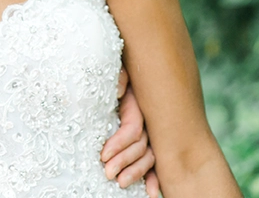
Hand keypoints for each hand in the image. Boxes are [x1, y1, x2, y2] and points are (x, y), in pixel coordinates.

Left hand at [102, 69, 159, 197]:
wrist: (128, 75)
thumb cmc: (119, 76)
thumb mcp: (119, 72)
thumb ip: (120, 77)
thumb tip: (118, 89)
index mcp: (138, 107)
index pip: (132, 129)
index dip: (119, 143)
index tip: (103, 155)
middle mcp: (147, 122)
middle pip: (142, 147)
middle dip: (124, 161)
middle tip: (107, 173)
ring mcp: (150, 134)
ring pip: (149, 158)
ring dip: (136, 173)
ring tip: (120, 183)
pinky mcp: (149, 144)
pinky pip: (155, 164)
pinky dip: (154, 179)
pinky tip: (152, 193)